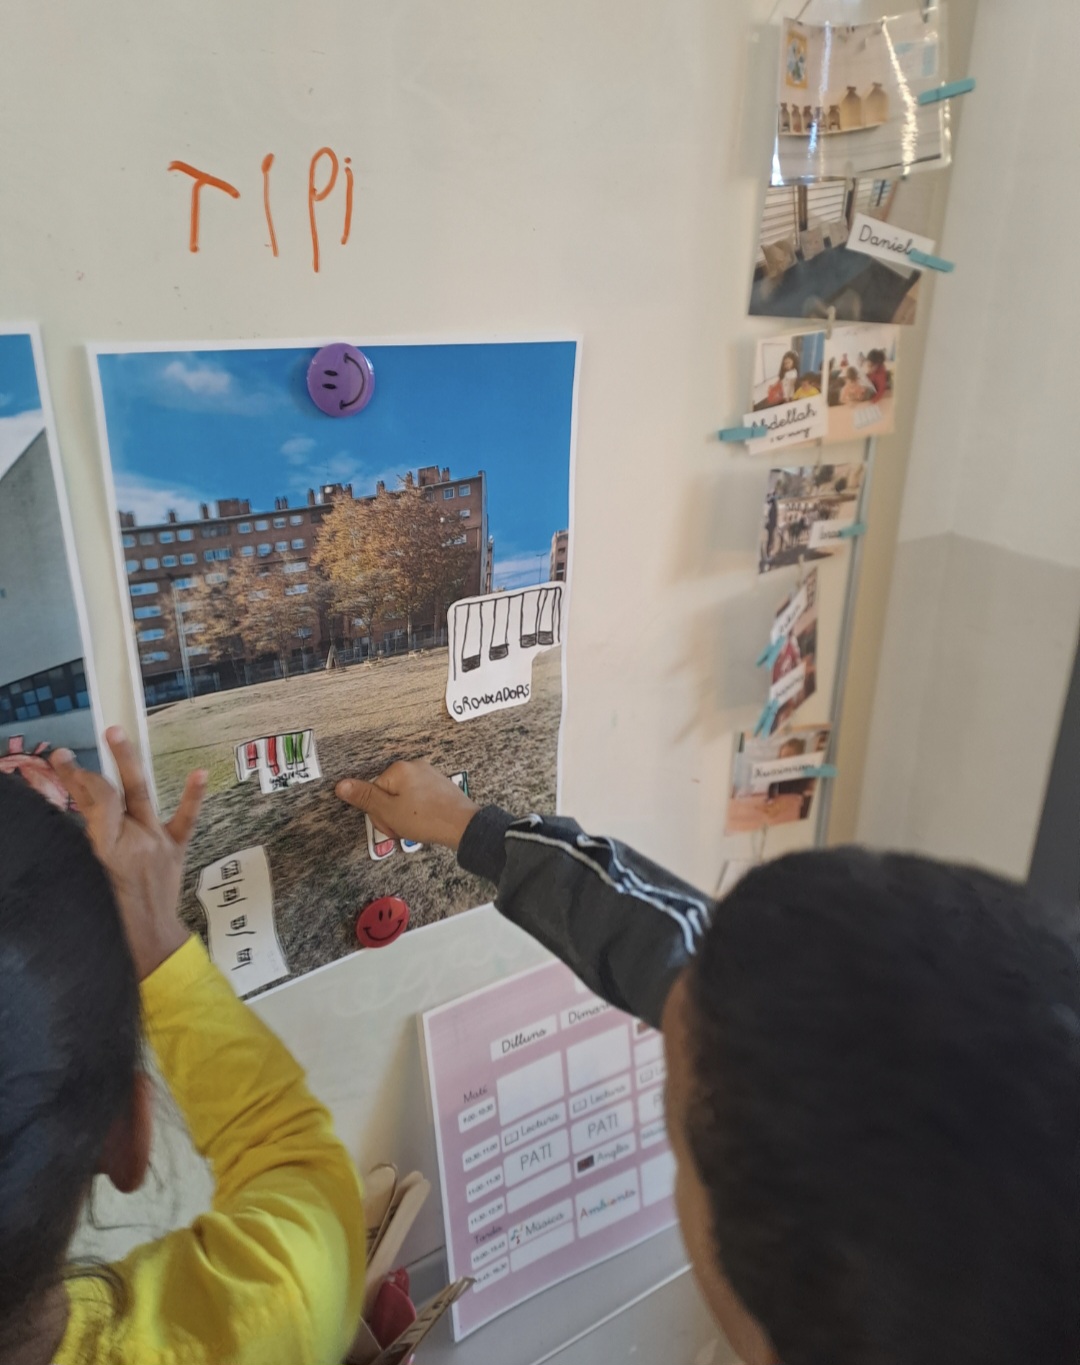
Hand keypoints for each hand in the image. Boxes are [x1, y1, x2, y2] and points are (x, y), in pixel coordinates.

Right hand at [51, 727, 206, 979]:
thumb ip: (86, 845)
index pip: (95, 802)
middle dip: (92, 767)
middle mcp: (135, 840)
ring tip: (116, 734)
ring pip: (143, 795)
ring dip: (128, 762)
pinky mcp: (176, 849)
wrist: (149, 941)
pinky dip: (192, 796)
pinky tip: (200, 772)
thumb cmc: (112, 917)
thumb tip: (78, 811)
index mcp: (108, 850)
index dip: (76, 777)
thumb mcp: (88, 880)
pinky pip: (185, 819)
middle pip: (113, 794)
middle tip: (74, 746)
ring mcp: (157, 842)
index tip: (60, 760)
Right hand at [336, 760, 478, 850]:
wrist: (464, 826)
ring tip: (415, 827)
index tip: (389, 823)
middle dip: (391, 814)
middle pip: (388, 793)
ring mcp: (429, 775)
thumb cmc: (427, 819)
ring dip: (404, 815)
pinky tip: (425, 823)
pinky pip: (419, 799)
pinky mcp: (440, 786)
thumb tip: (341, 785)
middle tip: (402, 827)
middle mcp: (415, 767)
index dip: (378, 812)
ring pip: (404, 797)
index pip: (374, 790)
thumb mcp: (389, 811)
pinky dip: (418, 812)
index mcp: (399, 769)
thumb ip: (365, 797)